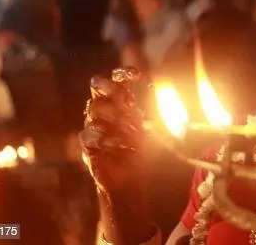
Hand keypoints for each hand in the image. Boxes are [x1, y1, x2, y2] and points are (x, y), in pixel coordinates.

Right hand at [79, 68, 157, 242]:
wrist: (135, 181)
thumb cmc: (146, 150)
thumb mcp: (156, 128)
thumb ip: (159, 111)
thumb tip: (169, 92)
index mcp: (122, 101)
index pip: (118, 79)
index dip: (123, 73)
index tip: (136, 75)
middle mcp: (106, 110)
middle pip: (98, 87)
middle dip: (106, 85)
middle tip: (117, 89)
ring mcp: (96, 127)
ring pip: (92, 109)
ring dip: (110, 114)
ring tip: (128, 126)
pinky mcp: (89, 147)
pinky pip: (86, 135)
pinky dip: (98, 137)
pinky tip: (113, 143)